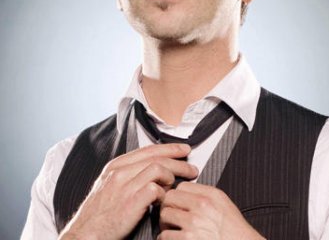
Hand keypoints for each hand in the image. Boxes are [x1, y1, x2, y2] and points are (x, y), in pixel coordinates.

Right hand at [59, 143, 197, 239]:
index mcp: (116, 166)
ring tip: (178, 186)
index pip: (149, 149)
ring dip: (172, 176)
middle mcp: (120, 172)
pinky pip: (156, 189)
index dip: (169, 148)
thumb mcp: (109, 186)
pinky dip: (164, 194)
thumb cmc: (99, 213)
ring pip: (158, 169)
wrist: (84, 235)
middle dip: (178, 161)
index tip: (184, 150)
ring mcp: (124, 186)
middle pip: (157, 157)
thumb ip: (129, 174)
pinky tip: (163, 200)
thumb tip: (154, 168)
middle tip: (192, 168)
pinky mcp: (130, 202)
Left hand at [158, 182, 265, 239]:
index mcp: (211, 195)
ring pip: (165, 216)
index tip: (176, 203)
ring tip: (172, 229)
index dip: (177, 196)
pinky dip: (166, 239)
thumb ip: (206, 196)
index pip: (181, 186)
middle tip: (170, 216)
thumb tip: (186, 194)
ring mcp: (194, 223)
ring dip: (165, 224)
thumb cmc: (235, 233)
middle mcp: (202, 206)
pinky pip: (165, 235)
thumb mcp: (224, 205)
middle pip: (169, 198)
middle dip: (167, 207)